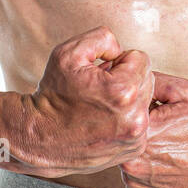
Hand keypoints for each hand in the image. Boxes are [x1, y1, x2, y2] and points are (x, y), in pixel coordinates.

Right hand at [15, 26, 153, 175]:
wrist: (40, 137)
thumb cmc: (53, 94)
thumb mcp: (69, 52)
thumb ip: (102, 38)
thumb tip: (121, 51)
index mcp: (124, 91)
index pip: (141, 59)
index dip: (119, 61)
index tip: (101, 73)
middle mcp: (135, 118)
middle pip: (147, 79)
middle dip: (126, 78)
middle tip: (99, 89)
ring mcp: (136, 137)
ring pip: (146, 100)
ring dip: (129, 98)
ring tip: (101, 104)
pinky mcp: (134, 149)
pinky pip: (142, 120)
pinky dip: (127, 117)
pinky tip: (105, 120)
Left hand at [119, 72, 187, 187]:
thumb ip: (155, 81)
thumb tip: (134, 78)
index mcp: (142, 131)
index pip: (123, 109)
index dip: (138, 106)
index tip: (154, 110)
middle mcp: (134, 159)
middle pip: (122, 134)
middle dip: (138, 128)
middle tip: (162, 129)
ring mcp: (136, 181)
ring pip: (126, 155)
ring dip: (139, 149)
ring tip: (165, 146)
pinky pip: (132, 175)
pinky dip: (144, 168)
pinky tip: (163, 161)